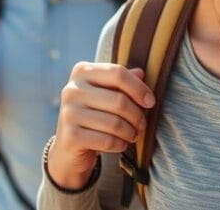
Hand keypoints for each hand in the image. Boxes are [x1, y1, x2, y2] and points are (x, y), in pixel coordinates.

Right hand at [47, 63, 154, 189]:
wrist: (69, 147)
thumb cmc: (94, 115)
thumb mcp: (107, 94)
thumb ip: (121, 82)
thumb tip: (141, 72)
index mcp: (82, 72)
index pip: (118, 73)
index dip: (139, 88)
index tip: (150, 102)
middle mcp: (72, 89)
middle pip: (119, 100)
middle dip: (137, 115)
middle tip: (142, 125)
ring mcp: (69, 113)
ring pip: (114, 123)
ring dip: (130, 132)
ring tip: (133, 135)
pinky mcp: (70, 136)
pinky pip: (106, 141)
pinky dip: (119, 144)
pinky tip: (121, 145)